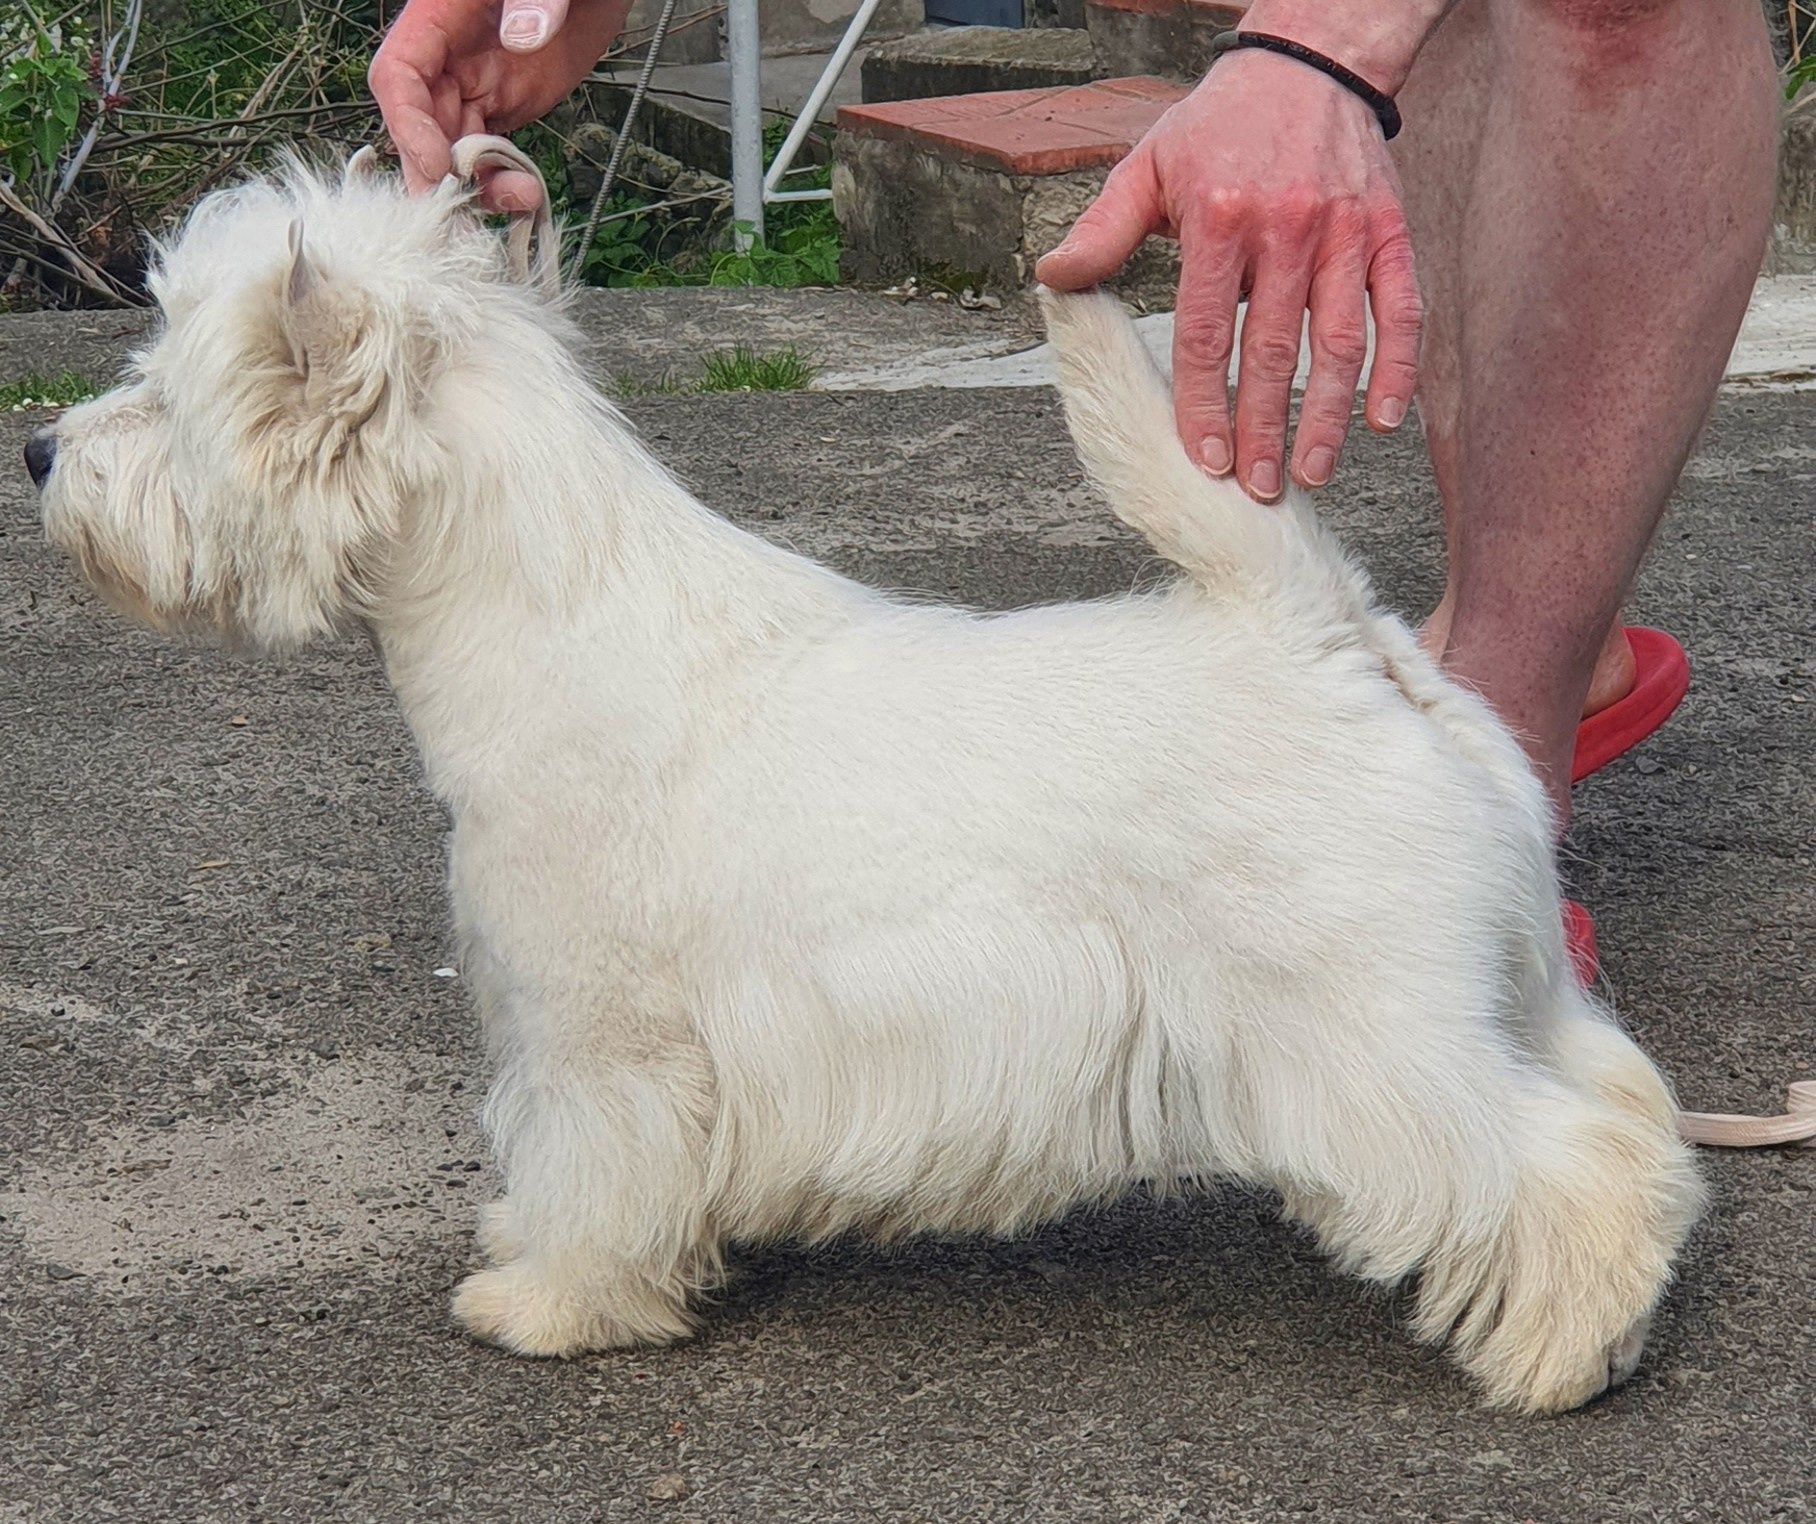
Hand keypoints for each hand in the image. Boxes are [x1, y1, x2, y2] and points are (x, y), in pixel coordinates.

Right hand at [369, 0, 630, 209]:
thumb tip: (523, 36)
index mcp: (436, 19)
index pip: (398, 76)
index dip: (409, 125)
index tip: (438, 162)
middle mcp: (446, 60)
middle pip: (420, 127)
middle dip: (435, 174)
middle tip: (462, 213)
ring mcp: (475, 88)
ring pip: (454, 151)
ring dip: (478, 187)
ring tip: (518, 200)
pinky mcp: (505, 109)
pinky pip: (491, 155)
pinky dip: (503, 183)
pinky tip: (527, 196)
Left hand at [1037, 50, 1420, 500]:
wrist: (1310, 61)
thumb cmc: (1219, 126)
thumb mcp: (1147, 165)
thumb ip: (1101, 230)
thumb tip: (1053, 277)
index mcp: (1218, 218)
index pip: (1205, 333)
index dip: (1204, 403)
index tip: (1203, 458)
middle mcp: (1285, 227)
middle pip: (1272, 350)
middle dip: (1263, 428)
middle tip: (1256, 487)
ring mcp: (1344, 232)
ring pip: (1339, 342)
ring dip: (1326, 417)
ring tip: (1311, 473)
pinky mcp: (1390, 232)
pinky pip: (1401, 310)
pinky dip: (1396, 369)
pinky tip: (1381, 422)